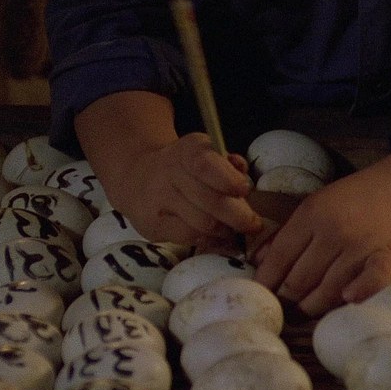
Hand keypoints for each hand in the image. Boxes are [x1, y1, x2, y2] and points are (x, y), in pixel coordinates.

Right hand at [109, 132, 262, 246]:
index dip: (228, 179)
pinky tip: (212, 236)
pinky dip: (207, 239)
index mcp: (188, 150)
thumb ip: (227, 166)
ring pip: (202, 223)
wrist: (138, 178)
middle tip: (252, 224)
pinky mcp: (152, 225)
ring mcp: (159, 200)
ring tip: (231, 229)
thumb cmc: (184, 168)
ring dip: (224, 230)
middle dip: (238, 216)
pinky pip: (189, 237)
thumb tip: (243, 175)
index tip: (244, 190)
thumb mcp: (204, 155)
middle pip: (210, 201)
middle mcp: (169, 172)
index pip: (206, 165)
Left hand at [252, 167, 390, 316]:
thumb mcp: (312, 207)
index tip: (259, 296)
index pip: (280, 257)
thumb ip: (285, 234)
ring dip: (312, 307)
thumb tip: (257, 262)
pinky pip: (373, 279)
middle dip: (286, 300)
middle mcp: (334, 232)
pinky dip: (361, 291)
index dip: (266, 281)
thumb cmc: (349, 201)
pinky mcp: (387, 257)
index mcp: (311, 216)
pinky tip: (348, 299)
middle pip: (301, 279)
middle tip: (280, 311)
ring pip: (329, 289)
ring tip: (302, 314)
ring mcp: (361, 246)